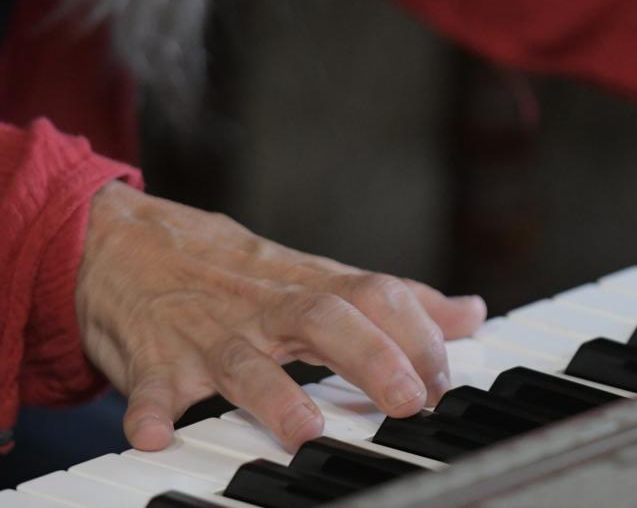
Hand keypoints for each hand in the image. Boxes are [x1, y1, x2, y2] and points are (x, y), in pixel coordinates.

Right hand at [76, 182, 485, 451]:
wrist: (124, 242)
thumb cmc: (232, 271)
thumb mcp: (315, 276)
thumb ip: (393, 302)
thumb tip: (469, 314)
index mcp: (307, 286)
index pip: (374, 294)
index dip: (417, 332)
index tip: (446, 378)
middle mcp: (264, 307)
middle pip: (323, 318)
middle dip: (371, 358)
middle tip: (409, 400)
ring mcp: (207, 333)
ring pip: (243, 359)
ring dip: (274, 394)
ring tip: (305, 430)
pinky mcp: (153, 359)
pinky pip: (148, 385)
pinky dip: (150, 410)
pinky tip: (156, 436)